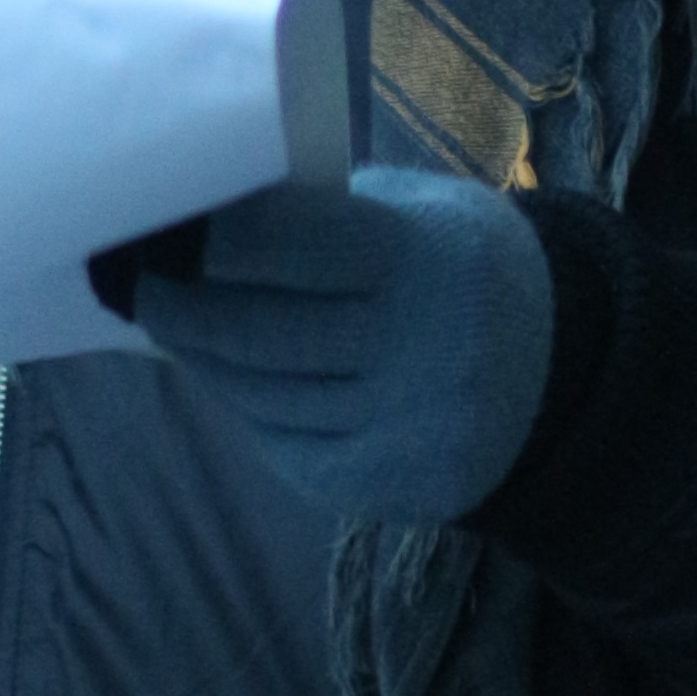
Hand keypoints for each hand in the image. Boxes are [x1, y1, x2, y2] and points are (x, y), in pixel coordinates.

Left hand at [123, 165, 553, 523]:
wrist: (563, 369)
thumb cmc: (462, 264)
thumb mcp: (419, 209)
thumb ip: (325, 211)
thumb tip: (206, 215)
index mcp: (417, 259)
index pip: (281, 246)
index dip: (205, 241)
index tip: (152, 229)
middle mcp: (413, 349)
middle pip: (256, 333)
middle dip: (180, 310)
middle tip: (134, 286)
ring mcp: (399, 428)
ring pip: (261, 397)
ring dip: (206, 362)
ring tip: (174, 328)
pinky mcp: (387, 486)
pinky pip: (286, 448)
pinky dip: (251, 413)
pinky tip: (237, 382)